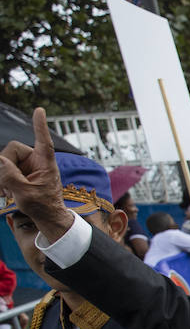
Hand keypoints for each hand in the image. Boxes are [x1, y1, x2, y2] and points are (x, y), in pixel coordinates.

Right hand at [0, 108, 73, 238]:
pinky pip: (4, 168)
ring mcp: (28, 166)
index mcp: (45, 163)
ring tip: (6, 192)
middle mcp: (37, 161)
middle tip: (5, 186)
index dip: (40, 126)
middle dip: (4, 166)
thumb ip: (10, 176)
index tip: (40, 111)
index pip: (44, 141)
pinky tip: (5, 192)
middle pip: (12, 150)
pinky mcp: (21, 172)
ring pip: (5, 159)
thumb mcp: (25, 192)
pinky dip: (2, 179)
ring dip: (2, 175)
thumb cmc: (42, 206)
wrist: (46, 217)